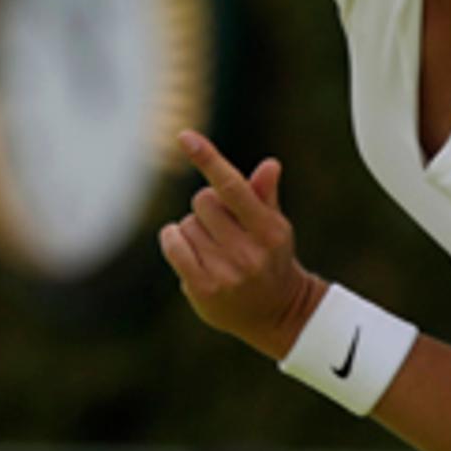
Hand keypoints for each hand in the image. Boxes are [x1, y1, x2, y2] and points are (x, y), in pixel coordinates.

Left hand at [158, 130, 325, 359]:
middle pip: (203, 202)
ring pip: (186, 224)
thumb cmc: (272, 259)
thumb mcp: (275, 227)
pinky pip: (174, 247)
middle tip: (223, 228)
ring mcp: (226, 273)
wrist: (277, 314)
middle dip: (208, 209)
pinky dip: (173, 239)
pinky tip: (184, 246)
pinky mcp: (204, 289)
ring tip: (213, 248)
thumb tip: (269, 164)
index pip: (233, 187)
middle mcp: (249, 252)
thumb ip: (264, 195)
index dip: (208, 159)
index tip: (185, 136)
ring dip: (193, 229)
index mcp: (269, 230)